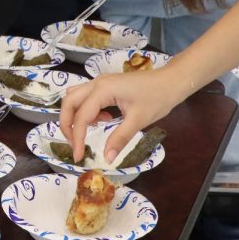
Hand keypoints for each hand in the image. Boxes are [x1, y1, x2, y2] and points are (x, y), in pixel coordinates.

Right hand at [59, 70, 186, 162]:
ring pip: (74, 97)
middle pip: (69, 102)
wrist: (171, 81)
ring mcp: (100, 82)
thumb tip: (107, 158)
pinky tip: (104, 120)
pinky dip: (86, 111)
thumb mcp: (138, 120)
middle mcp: (96, 83)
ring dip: (74, 116)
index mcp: (102, 90)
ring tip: (88, 132)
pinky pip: (86, 97)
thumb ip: (120, 138)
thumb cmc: (157, 98)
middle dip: (67, 125)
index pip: (81, 116)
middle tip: (75, 145)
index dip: (77, 138)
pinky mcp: (105, 85)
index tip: (78, 156)